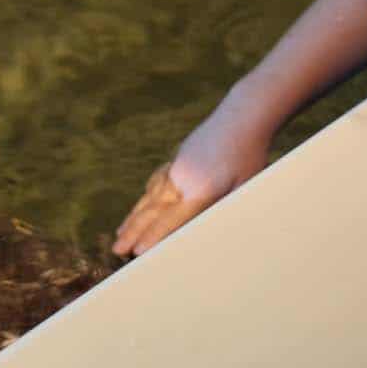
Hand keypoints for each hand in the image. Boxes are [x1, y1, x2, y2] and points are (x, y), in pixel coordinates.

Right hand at [112, 108, 268, 257]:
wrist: (244, 114)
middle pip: (152, 210)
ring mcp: (177, 166)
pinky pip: (157, 181)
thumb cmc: (250, 154)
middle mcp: (182, 178)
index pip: (170, 220)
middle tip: (116, 250)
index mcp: (199, 190)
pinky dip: (147, 195)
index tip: (135, 253)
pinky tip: (143, 201)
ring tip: (120, 232)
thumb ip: (222, 211)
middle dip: (132, 232)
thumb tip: (208, 233)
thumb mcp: (244, 188)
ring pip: (150, 196)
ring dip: (134, 216)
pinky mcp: (179, 156)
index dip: (151, 238)